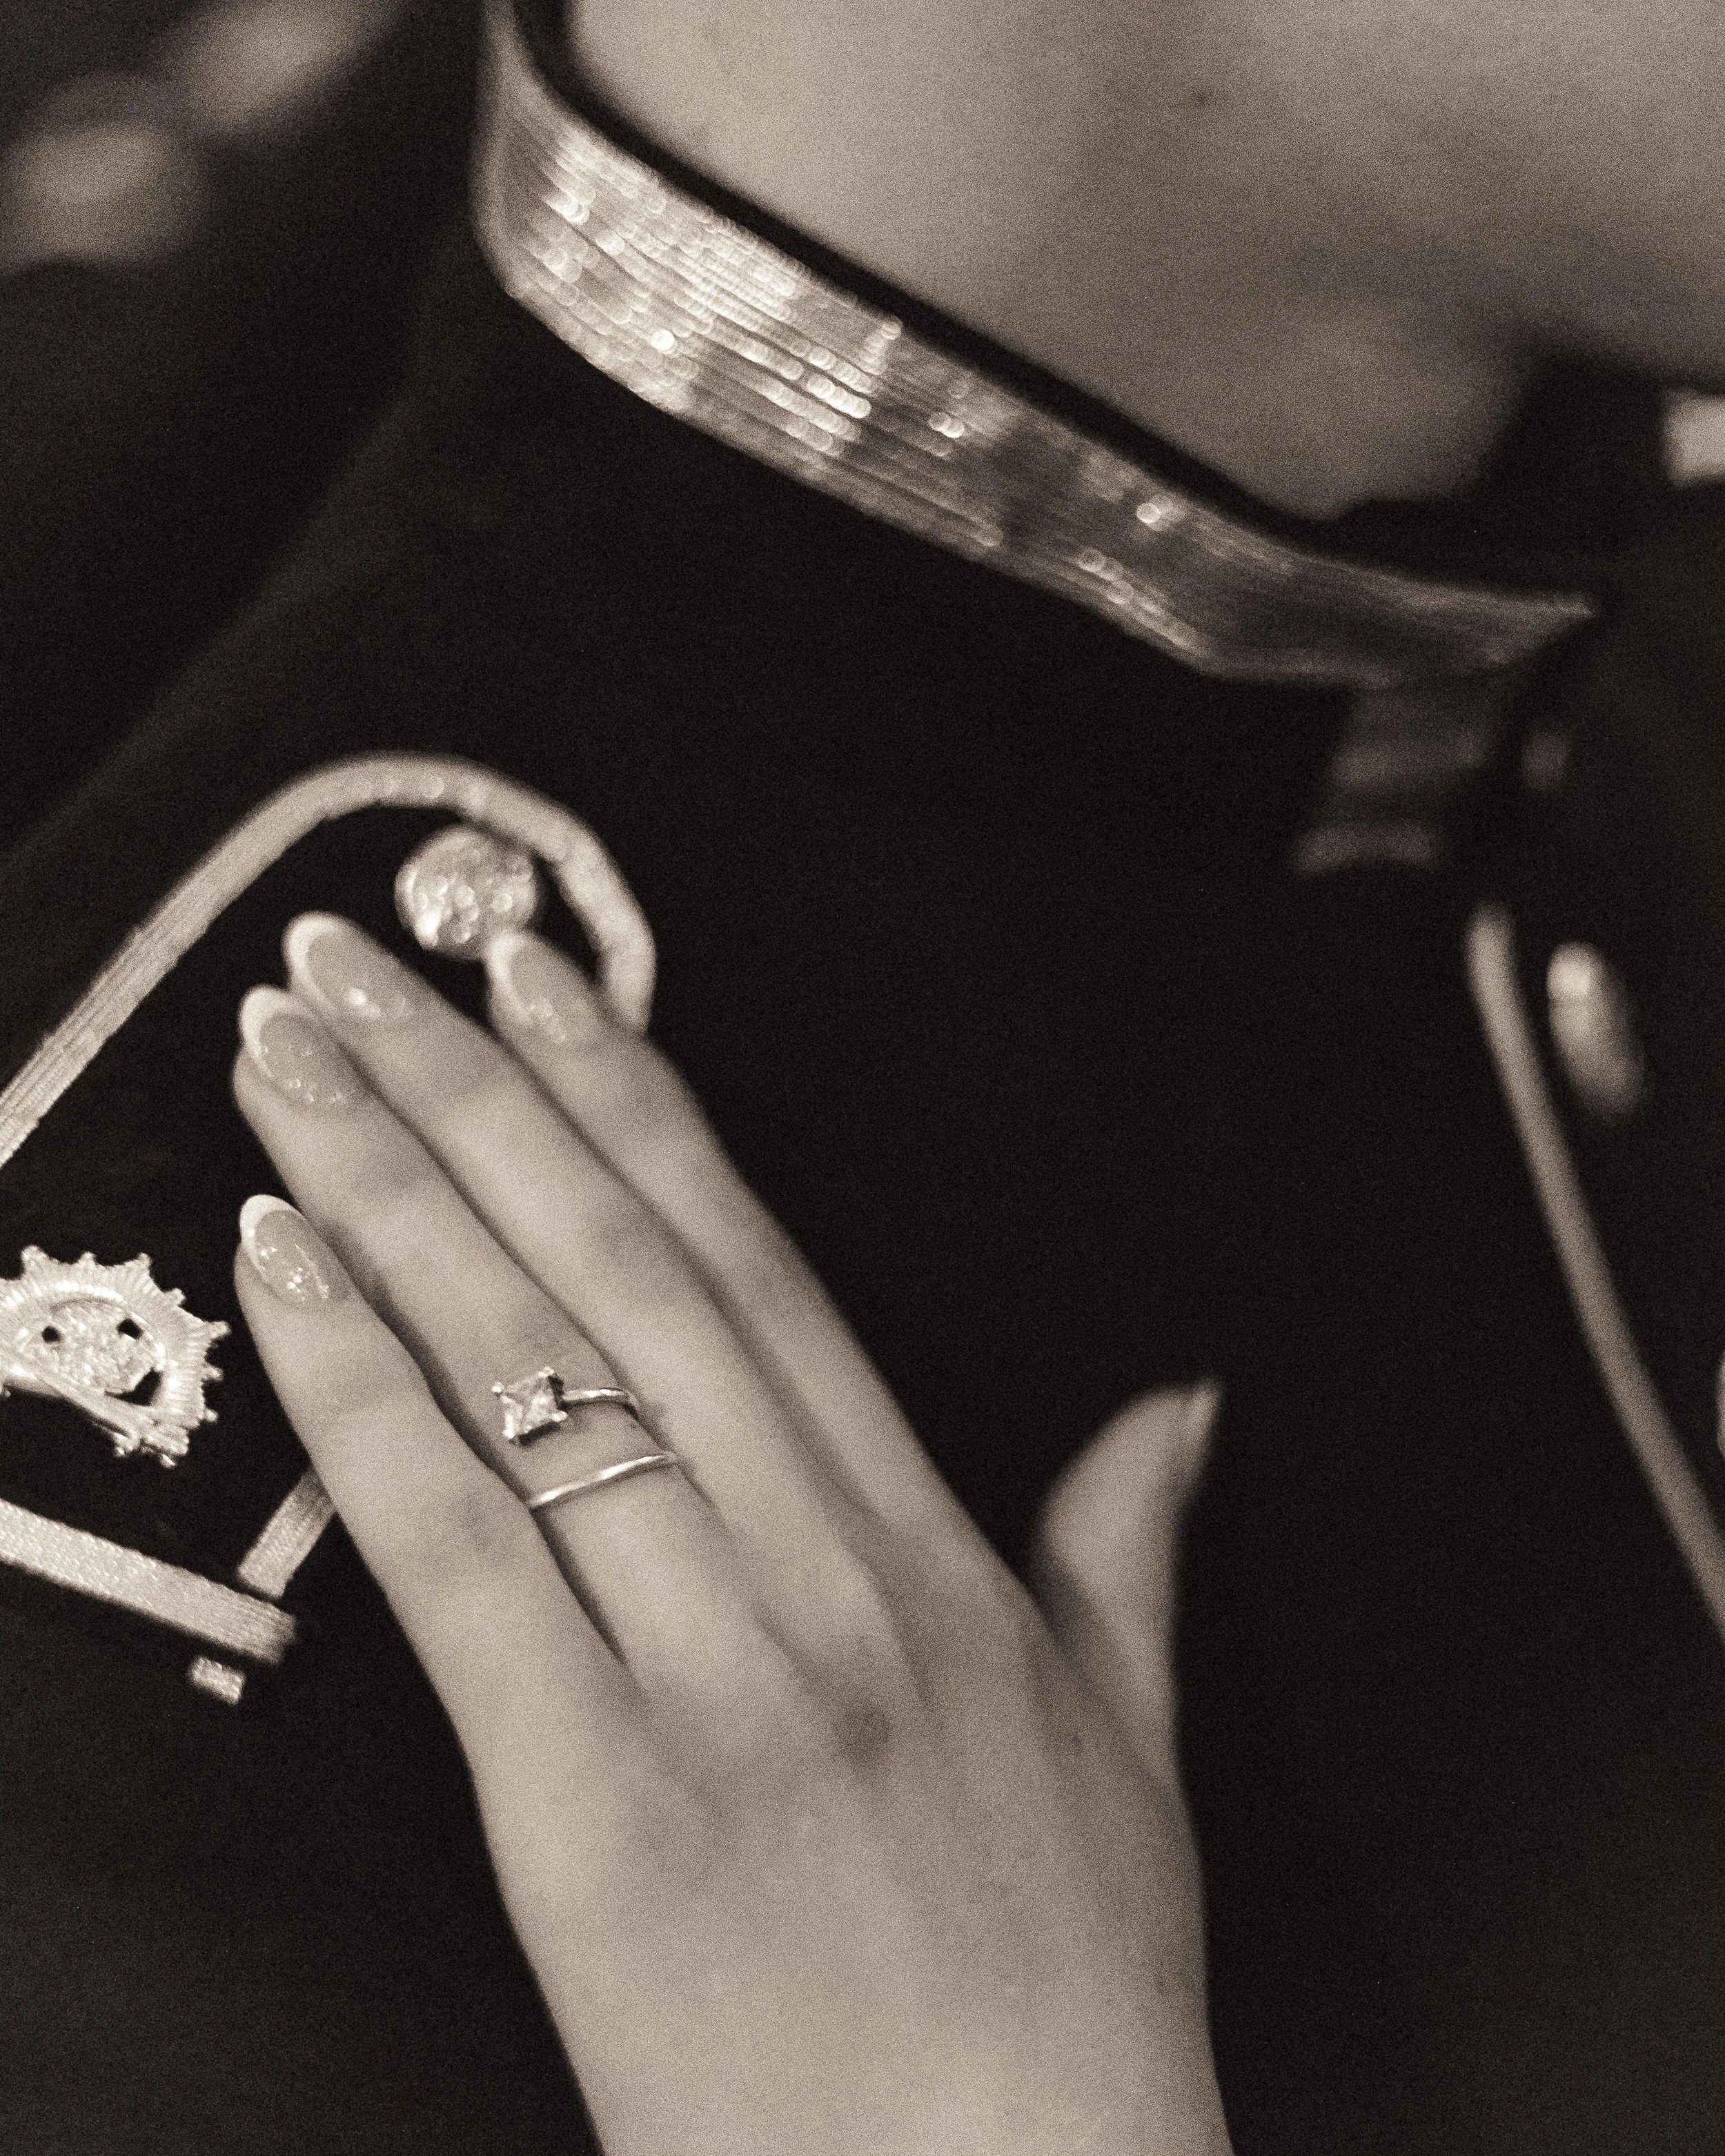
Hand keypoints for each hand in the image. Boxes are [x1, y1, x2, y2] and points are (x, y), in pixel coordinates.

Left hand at [231, 913, 1232, 2155]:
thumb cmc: (1061, 1996)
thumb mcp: (1127, 1747)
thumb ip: (1124, 1547)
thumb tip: (1178, 1402)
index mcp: (934, 1557)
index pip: (760, 1269)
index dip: (643, 1106)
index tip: (551, 979)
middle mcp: (820, 1580)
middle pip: (623, 1277)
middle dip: (480, 1095)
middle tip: (362, 959)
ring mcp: (708, 1681)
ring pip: (535, 1374)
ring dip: (395, 1196)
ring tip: (293, 1063)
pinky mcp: (591, 1805)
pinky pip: (458, 1554)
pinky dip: (365, 1396)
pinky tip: (287, 1272)